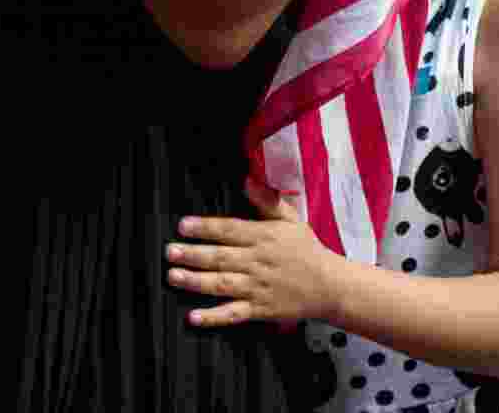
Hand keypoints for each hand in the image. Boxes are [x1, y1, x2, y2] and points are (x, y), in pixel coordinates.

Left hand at [165, 176, 338, 327]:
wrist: (328, 285)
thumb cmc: (307, 250)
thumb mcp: (291, 219)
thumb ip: (268, 201)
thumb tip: (248, 181)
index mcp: (263, 237)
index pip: (229, 230)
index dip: (205, 227)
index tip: (183, 225)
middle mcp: (257, 261)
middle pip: (220, 256)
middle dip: (193, 253)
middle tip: (170, 251)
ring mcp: (257, 287)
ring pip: (222, 283)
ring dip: (195, 281)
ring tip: (173, 276)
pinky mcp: (259, 309)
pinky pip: (233, 313)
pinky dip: (213, 316)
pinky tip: (194, 316)